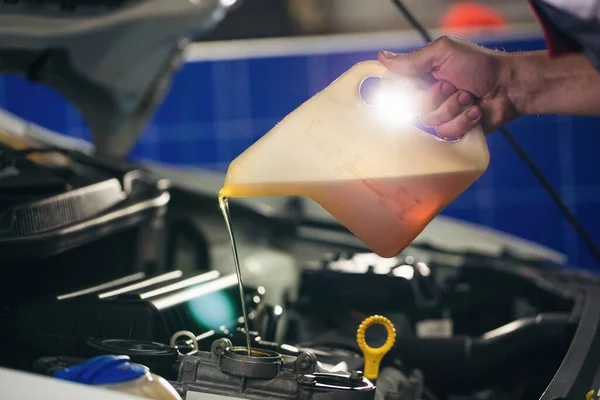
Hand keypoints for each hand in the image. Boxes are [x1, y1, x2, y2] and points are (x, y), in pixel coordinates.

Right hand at [378, 36, 517, 137]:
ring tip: (469, 97)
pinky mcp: (452, 128)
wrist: (509, 87)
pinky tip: (475, 111)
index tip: (416, 83)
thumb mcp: (443, 53)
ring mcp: (440, 112)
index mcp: (421, 75)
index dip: (403, 88)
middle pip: (410, 106)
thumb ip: (412, 59)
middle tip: (452, 85)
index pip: (394, 86)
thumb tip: (382, 58)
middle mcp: (427, 94)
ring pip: (428, 121)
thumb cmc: (480, 65)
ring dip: (452, 108)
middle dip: (434, 96)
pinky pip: (445, 132)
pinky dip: (463, 120)